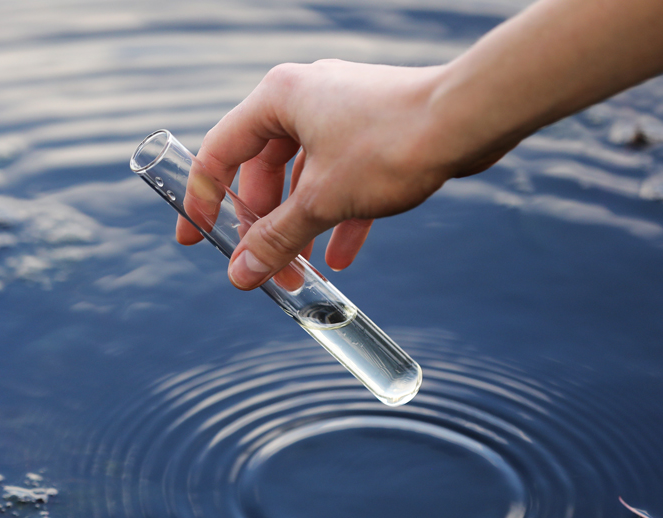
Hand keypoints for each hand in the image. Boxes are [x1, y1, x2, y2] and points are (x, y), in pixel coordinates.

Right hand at [177, 60, 505, 289]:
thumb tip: (240, 274)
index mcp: (276, 99)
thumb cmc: (393, 143)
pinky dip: (336, 217)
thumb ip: (275, 239)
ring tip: (301, 274)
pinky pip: (339, 177)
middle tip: (262, 270)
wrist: (470, 118)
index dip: (201, 202)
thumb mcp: (322, 201)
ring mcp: (339, 113)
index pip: (218, 155)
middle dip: (262, 228)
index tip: (193, 240)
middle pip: (262, 172)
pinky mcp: (371, 130)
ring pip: (302, 179)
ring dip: (299, 228)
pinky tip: (341, 258)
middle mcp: (303, 99)